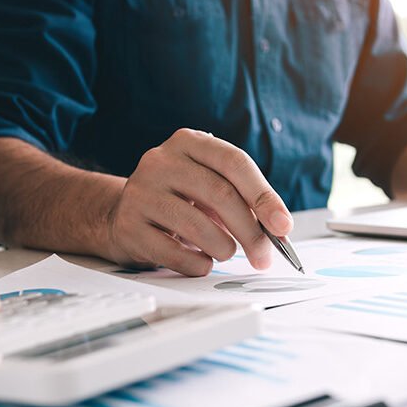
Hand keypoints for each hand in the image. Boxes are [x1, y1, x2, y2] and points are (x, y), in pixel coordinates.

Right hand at [105, 128, 292, 275]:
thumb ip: (243, 200)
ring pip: (197, 225)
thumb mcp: (208, 186)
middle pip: (220, 194)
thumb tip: (278, 231)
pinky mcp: (128, 225)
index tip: (283, 226)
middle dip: (251, 231)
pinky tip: (201, 262)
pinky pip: (173, 253)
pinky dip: (197, 264)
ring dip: (223, 248)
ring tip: (226, 252)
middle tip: (264, 255)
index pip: (235, 163)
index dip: (264, 196)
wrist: (123, 214)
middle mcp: (161, 161)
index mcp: (188, 142)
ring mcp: (140, 192)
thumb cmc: (178, 199)